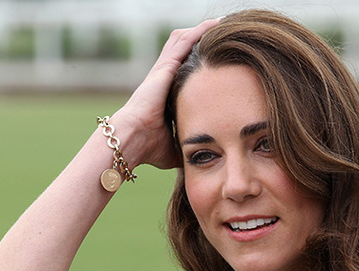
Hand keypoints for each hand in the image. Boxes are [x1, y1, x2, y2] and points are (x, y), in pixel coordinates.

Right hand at [112, 18, 220, 169]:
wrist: (131, 140)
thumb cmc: (148, 148)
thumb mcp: (176, 147)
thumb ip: (189, 147)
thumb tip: (204, 159)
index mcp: (167, 94)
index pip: (188, 73)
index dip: (203, 64)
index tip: (223, 61)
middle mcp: (165, 78)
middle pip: (186, 51)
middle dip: (204, 42)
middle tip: (227, 35)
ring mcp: (163, 70)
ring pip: (184, 41)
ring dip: (203, 31)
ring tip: (223, 24)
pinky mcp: (164, 67)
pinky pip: (184, 42)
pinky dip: (200, 32)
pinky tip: (215, 25)